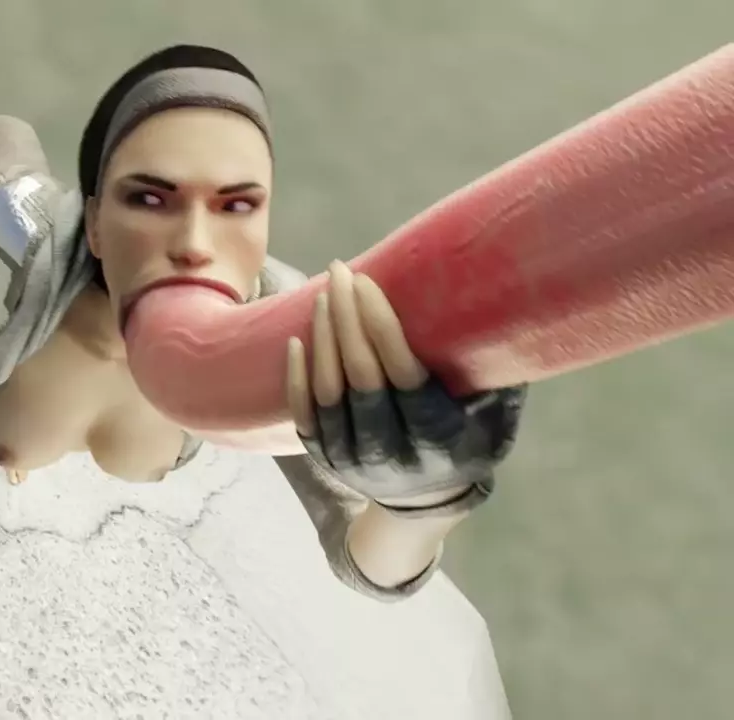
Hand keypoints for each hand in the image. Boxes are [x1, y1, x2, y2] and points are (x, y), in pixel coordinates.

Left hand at [285, 261, 525, 509]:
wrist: (424, 506)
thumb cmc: (469, 446)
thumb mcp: (496, 421)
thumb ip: (500, 377)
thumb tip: (518, 311)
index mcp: (436, 438)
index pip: (402, 374)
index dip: (381, 327)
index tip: (368, 284)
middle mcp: (391, 451)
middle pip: (360, 378)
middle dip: (347, 319)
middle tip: (341, 273)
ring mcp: (352, 458)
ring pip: (328, 392)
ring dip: (324, 338)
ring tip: (324, 294)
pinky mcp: (325, 458)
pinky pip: (304, 414)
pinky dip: (297, 377)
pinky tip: (297, 339)